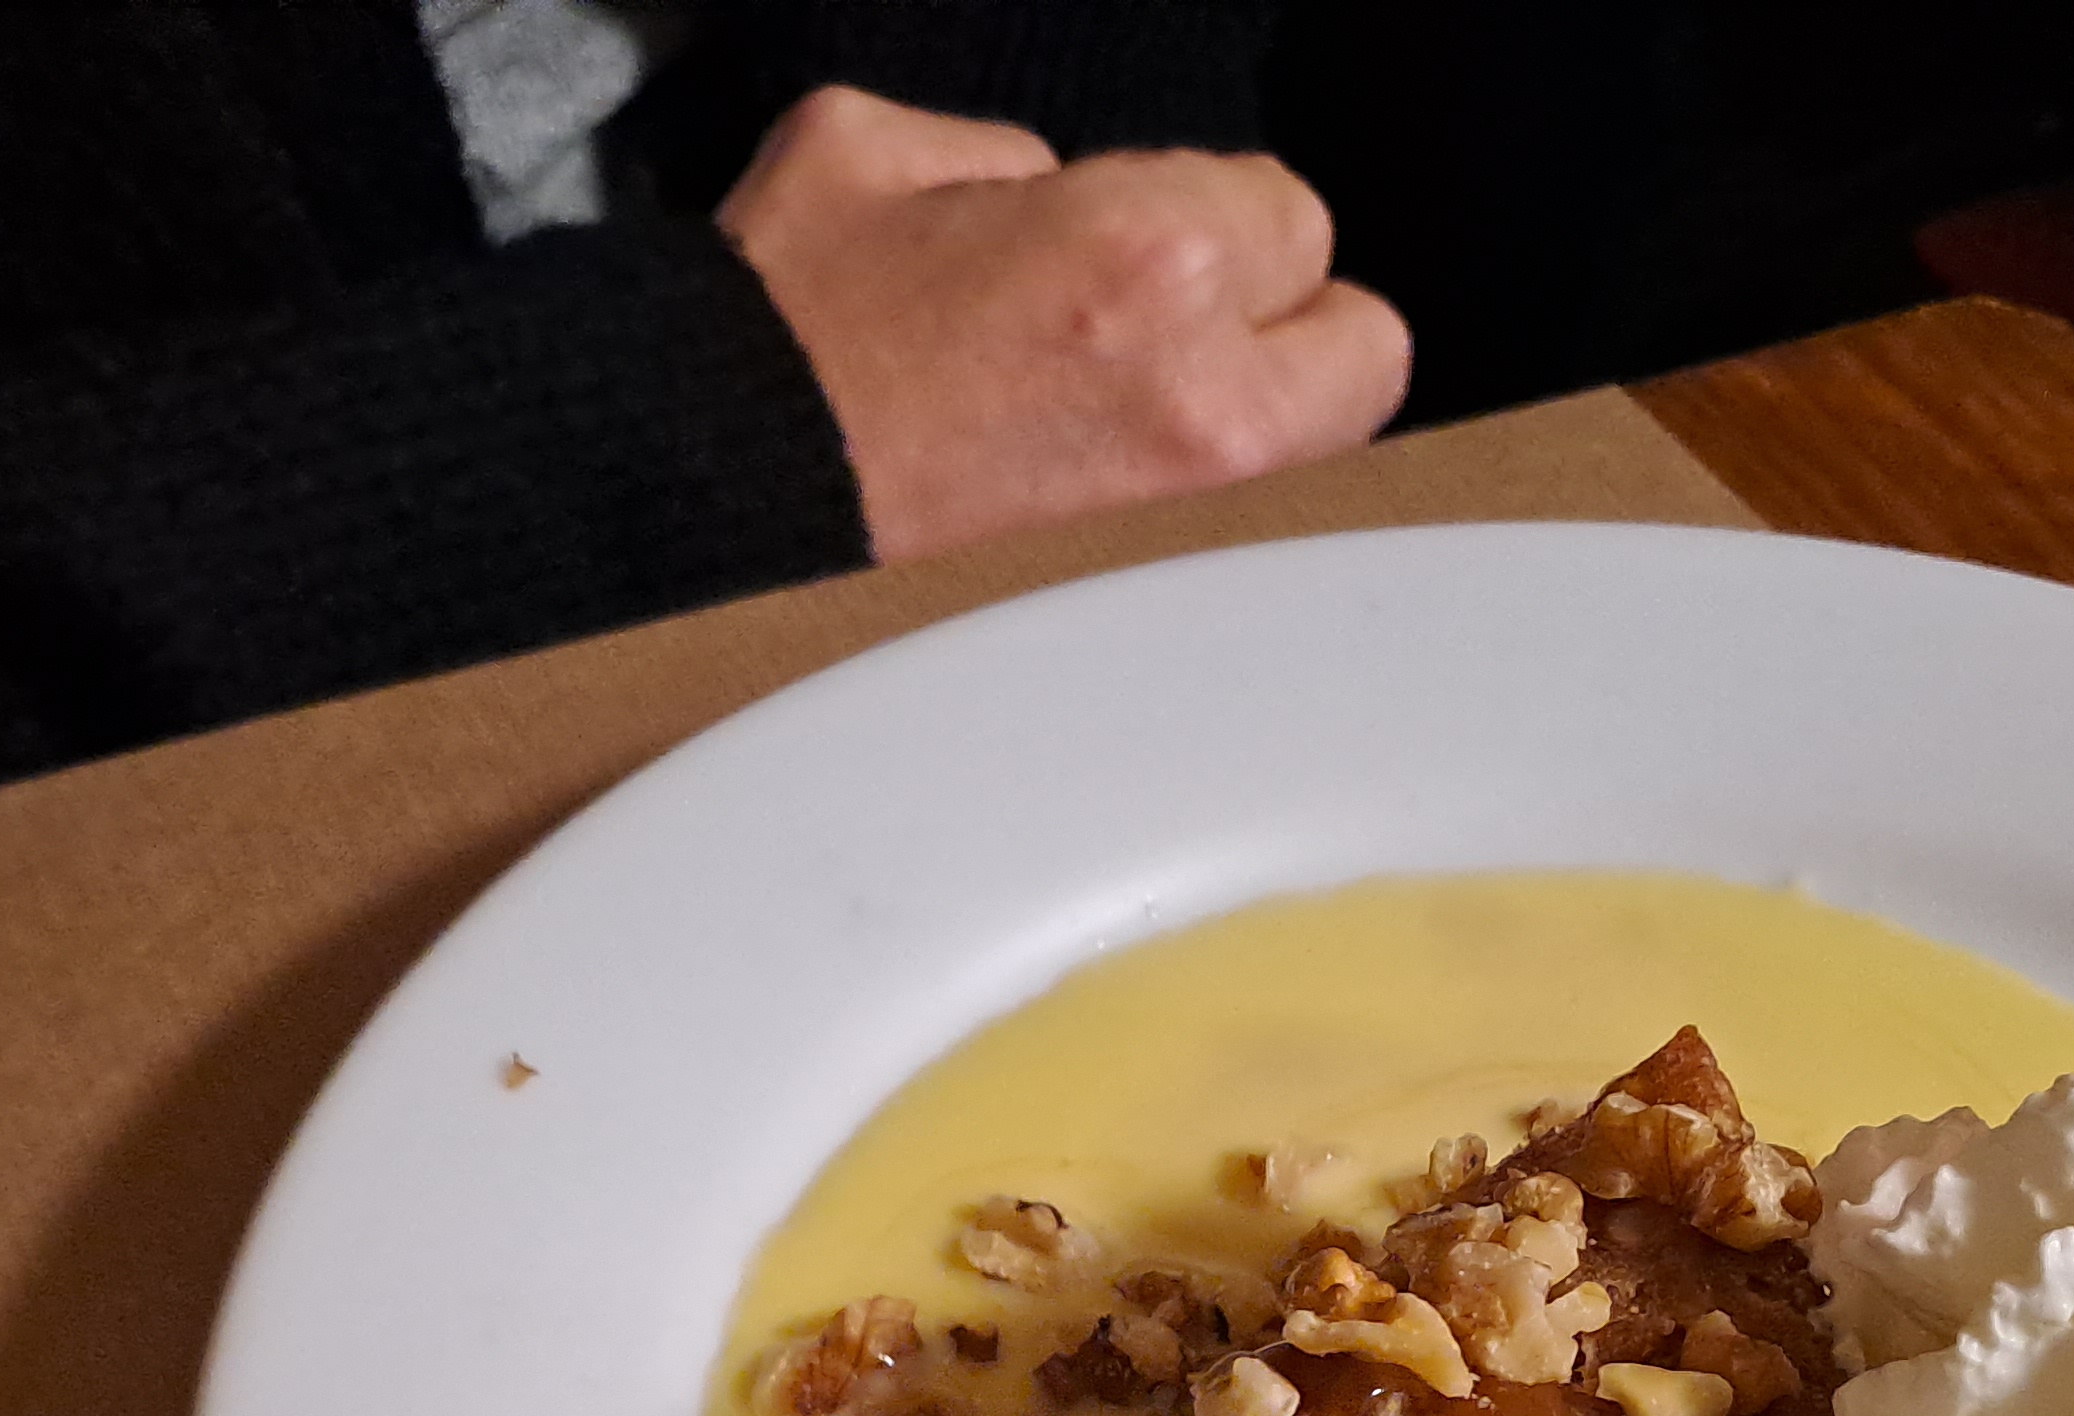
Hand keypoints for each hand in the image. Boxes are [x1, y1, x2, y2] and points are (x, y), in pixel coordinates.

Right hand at [718, 86, 1409, 562]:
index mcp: (1148, 253)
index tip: (1154, 253)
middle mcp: (1198, 391)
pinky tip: (1110, 497)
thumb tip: (1058, 202)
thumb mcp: (877, 150)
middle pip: (1363, 348)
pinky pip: (1241, 544)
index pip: (1297, 220)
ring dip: (1259, 428)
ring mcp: (1184, 520)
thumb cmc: (779, 334)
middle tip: (1187, 337)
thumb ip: (1010, 156)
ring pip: (1323, 462)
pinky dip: (1204, 520)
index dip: (1222, 225)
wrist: (710, 500)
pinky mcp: (1143, 607)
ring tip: (1141, 423)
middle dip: (1287, 329)